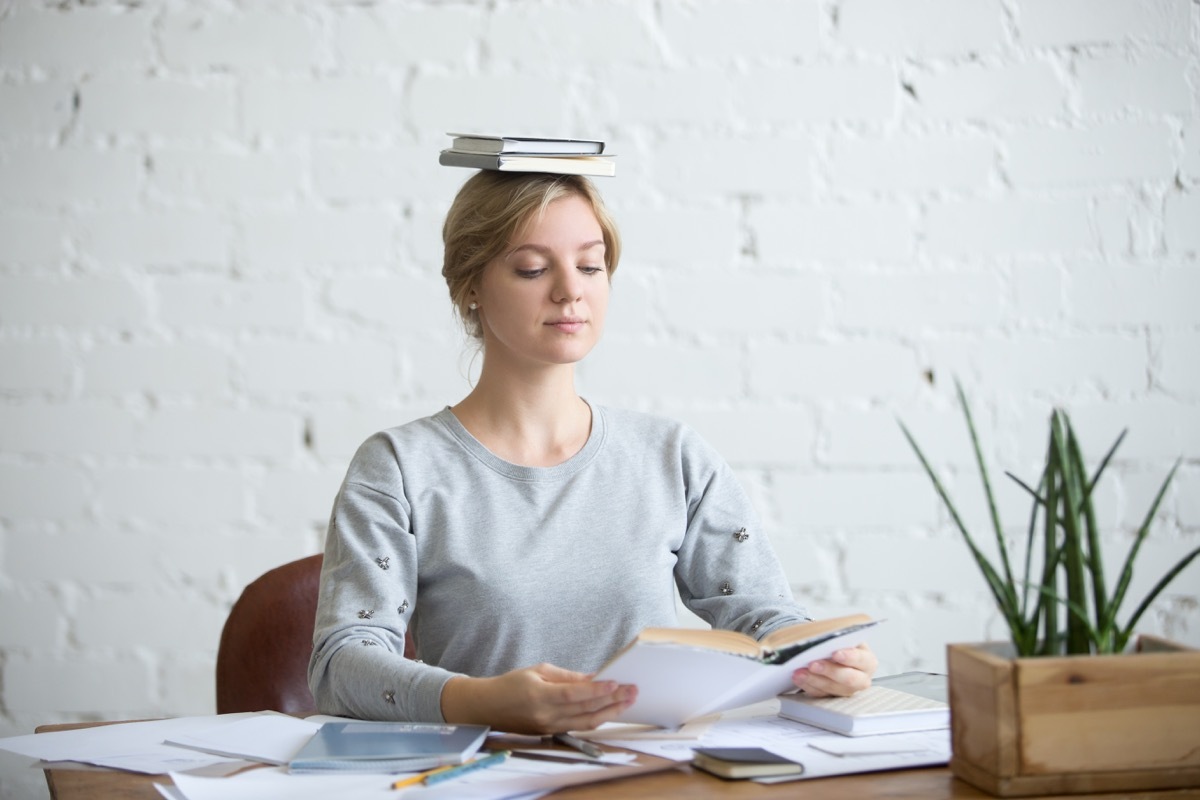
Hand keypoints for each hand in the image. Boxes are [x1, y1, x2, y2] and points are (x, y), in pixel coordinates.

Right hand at [440, 663, 636, 733]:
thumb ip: (567, 676)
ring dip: (610, 712)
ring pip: (586, 723)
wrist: (488, 707)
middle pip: (586, 711)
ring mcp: (549, 728)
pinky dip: (596, 718)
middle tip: (632, 691)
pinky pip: (579, 726)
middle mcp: (546, 716)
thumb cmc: (511, 684)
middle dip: (612, 701)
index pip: (575, 695)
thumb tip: (593, 677)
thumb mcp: (538, 671)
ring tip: (627, 701)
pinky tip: (609, 710)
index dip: (597, 690)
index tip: (616, 682)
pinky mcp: (551, 733)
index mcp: (540, 696)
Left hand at [791, 643, 877, 696]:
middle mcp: (861, 678)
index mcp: (867, 660)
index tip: (835, 653)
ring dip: (814, 680)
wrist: (833, 650)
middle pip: (848, 679)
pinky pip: (820, 693)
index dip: (849, 657)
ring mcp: (847, 689)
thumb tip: (825, 637)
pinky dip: (807, 685)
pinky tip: (798, 678)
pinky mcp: (833, 696)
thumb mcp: (843, 634)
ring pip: (832, 688)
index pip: (861, 660)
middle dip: (829, 671)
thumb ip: (838, 636)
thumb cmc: (840, 642)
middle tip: (813, 664)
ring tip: (799, 672)